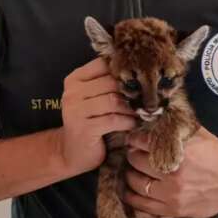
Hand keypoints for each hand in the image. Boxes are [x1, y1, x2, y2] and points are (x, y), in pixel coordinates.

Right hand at [59, 58, 136, 174]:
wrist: (72, 153)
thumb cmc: (88, 122)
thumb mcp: (93, 98)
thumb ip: (107, 83)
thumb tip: (138, 72)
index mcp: (74, 80)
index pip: (102, 64)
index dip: (123, 70)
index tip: (138, 79)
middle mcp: (72, 93)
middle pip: (110, 82)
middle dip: (130, 91)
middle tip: (145, 98)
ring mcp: (76, 111)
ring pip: (113, 100)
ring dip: (130, 107)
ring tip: (139, 112)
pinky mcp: (84, 129)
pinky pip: (113, 119)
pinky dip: (127, 121)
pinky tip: (131, 124)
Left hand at [124, 127, 217, 217]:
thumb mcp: (202, 132)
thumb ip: (178, 126)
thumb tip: (156, 117)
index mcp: (180, 150)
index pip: (143, 141)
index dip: (135, 138)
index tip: (134, 138)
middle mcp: (173, 173)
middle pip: (136, 161)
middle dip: (133, 154)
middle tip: (134, 152)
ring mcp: (172, 194)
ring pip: (136, 182)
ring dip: (131, 173)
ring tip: (134, 169)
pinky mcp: (174, 209)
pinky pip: (143, 204)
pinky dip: (132, 196)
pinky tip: (129, 190)